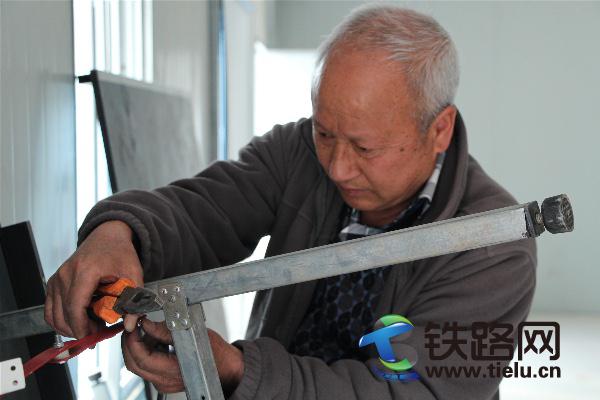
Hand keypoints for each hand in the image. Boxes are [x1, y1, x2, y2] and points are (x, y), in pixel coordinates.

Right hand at [44, 220, 143, 338]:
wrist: (108, 235)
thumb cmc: (120, 252)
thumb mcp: (134, 274)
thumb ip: (134, 300)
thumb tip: (131, 324)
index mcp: (85, 271)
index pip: (75, 307)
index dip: (81, 327)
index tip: (91, 339)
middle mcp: (66, 274)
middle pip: (63, 314)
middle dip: (79, 330)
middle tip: (97, 333)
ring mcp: (57, 278)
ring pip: (53, 314)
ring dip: (70, 326)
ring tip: (91, 325)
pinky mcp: (54, 282)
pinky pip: (50, 308)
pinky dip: (62, 319)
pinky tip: (80, 319)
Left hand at [123, 318, 244, 394]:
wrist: (227, 369)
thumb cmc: (215, 354)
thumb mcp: (191, 335)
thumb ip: (164, 331)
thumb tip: (145, 323)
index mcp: (170, 372)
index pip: (140, 357)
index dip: (132, 339)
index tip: (133, 323)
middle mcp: (163, 381)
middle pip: (133, 363)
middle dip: (129, 342)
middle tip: (133, 324)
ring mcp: (162, 382)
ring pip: (138, 364)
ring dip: (138, 345)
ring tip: (148, 329)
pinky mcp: (163, 378)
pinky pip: (147, 365)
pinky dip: (146, 350)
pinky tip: (155, 339)